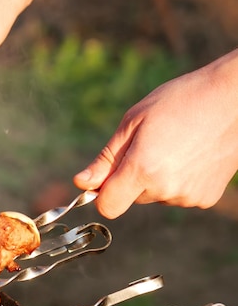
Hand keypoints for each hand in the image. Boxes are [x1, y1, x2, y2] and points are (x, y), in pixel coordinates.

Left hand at [74, 49, 237, 217]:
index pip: (108, 206)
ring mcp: (188, 197)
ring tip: (176, 146)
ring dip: (156, 178)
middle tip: (151, 144)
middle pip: (131, 198)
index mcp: (143, 169)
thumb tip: (82, 184)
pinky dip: (178, 181)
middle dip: (132, 177)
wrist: (235, 99)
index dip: (102, 194)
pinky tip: (192, 155)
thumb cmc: (180, 102)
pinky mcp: (206, 199)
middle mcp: (166, 189)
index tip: (105, 178)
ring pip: (155, 195)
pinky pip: (177, 195)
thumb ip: (106, 159)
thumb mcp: (133, 122)